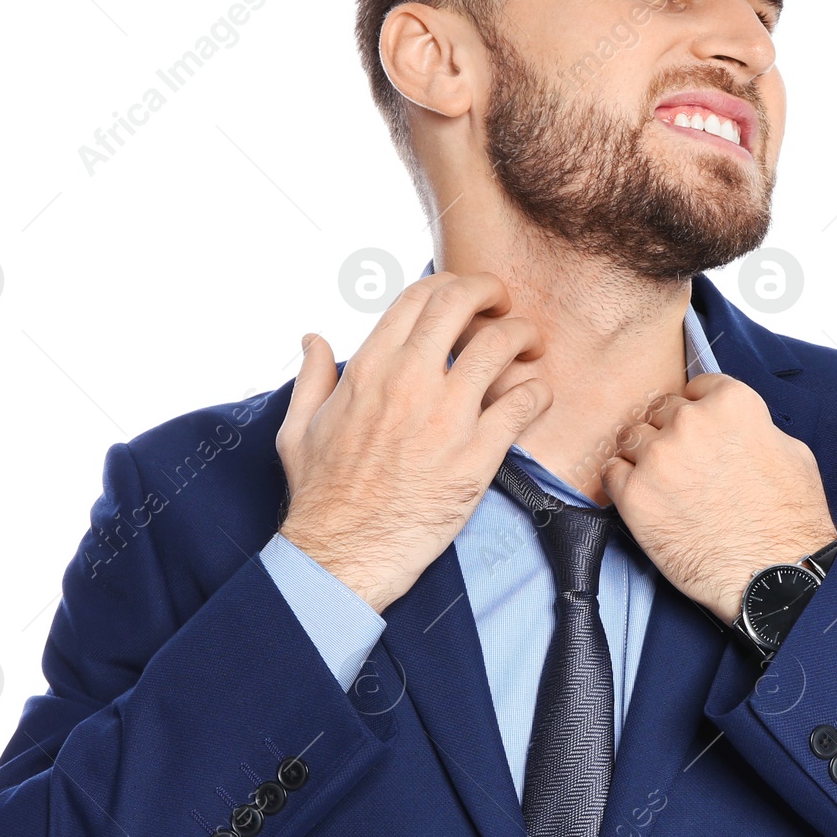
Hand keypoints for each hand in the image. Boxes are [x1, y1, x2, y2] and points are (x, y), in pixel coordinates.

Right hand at [274, 271, 552, 613]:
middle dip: (492, 291)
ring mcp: (447, 416)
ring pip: (501, 345)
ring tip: (529, 347)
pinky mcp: (478, 454)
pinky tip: (536, 395)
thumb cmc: (323, 497)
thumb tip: (314, 341)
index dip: (451, 284)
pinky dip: (537, 391)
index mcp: (370, 369)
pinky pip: (523, 403)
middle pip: (462, 303)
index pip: (419, 296)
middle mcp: (410, 381)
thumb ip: (312, 378)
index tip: (465, 296)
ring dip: (523, 336)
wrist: (345, 552)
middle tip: (504, 305)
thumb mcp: (299, 428)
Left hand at [600, 374, 836, 624]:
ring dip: (642, 455)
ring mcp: (657, 458)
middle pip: (660, 410)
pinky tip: (644, 499)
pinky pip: (611, 472)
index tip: (698, 430)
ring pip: (630, 437)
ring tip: (662, 483)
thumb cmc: (789, 522)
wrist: (771, 576)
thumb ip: (754, 426)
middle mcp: (689, 422)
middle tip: (681, 463)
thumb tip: (735, 426)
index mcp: (731, 404)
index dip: (697, 409)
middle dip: (668, 431)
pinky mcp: (633, 495)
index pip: (696, 386)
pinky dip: (623, 483)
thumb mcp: (791, 453)